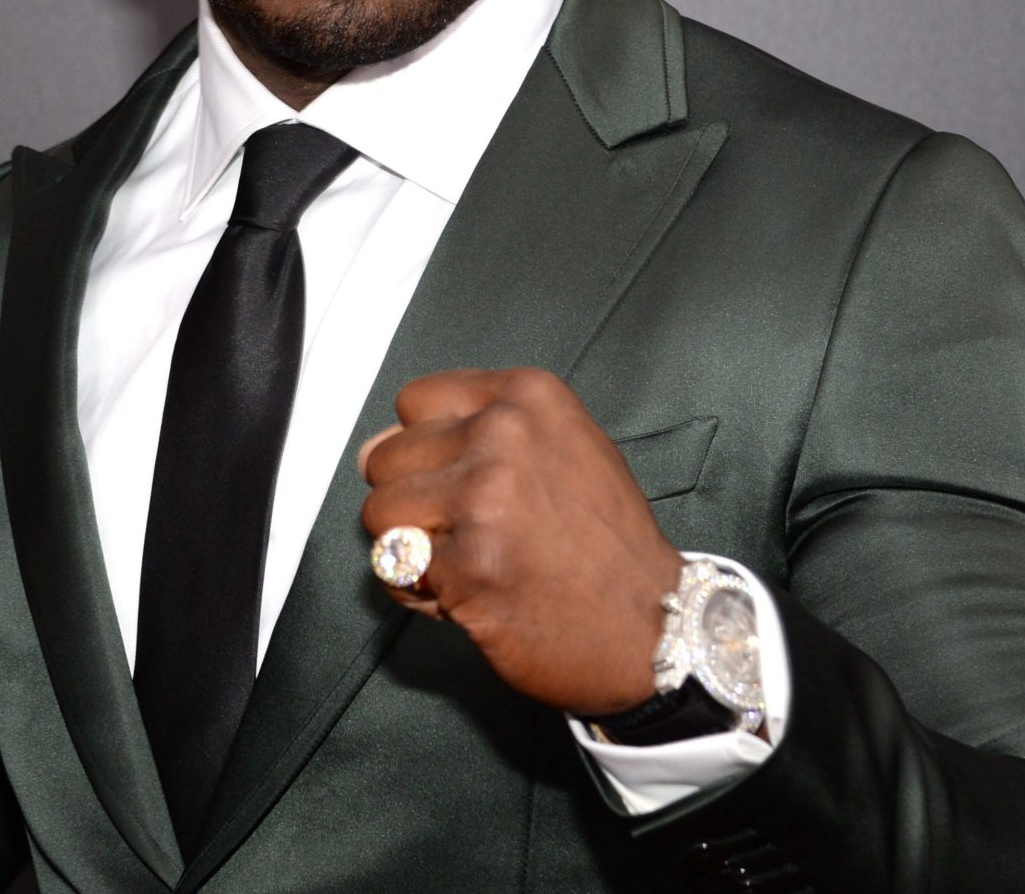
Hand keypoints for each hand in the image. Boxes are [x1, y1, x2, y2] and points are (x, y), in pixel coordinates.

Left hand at [360, 367, 684, 715]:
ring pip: (379, 513)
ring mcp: (485, 498)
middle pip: (387, 458)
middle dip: (413, 503)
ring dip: (410, 549)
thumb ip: (471, 435)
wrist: (655, 627)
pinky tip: (472, 596)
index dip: (425, 450)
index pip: (413, 402)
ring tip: (468, 564)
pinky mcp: (469, 564)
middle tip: (471, 535)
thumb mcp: (559, 450)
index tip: (462, 481)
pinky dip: (420, 592)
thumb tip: (369, 448)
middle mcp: (504, 435)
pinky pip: (393, 569)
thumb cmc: (604, 544)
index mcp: (527, 396)